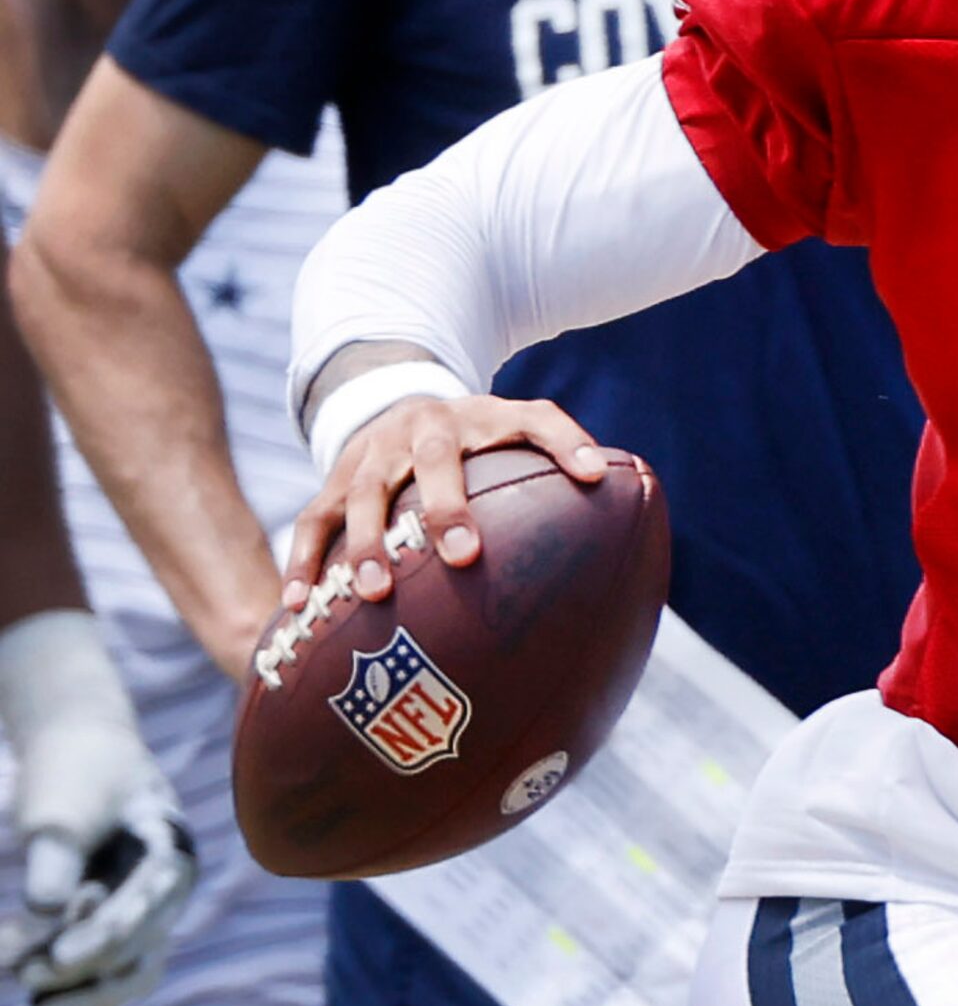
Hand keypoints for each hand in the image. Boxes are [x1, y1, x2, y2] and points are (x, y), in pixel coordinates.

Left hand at [0, 634, 197, 1005]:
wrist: (79, 748)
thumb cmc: (75, 774)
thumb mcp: (60, 812)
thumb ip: (55, 862)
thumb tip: (43, 913)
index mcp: (171, 852)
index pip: (140, 909)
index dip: (97, 940)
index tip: (49, 961)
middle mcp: (166, 887)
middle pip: (141, 949)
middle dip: (85, 971)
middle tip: (26, 976)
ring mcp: (146, 906)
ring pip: (131, 971)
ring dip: (84, 991)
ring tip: (32, 1004)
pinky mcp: (119, 918)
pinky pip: (110, 968)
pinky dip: (80, 989)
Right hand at [281, 392, 604, 609]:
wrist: (398, 400)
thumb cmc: (480, 433)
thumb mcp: (520, 424)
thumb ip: (563, 446)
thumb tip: (611, 479)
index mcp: (479, 415)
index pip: (530, 420)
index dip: (563, 442)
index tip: (590, 477)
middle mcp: (419, 429)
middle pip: (433, 459)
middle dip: (446, 507)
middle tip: (463, 556)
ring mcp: (370, 456)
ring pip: (361, 495)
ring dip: (365, 543)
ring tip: (374, 594)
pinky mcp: (332, 482)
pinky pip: (310, 523)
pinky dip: (302, 562)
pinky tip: (298, 605)